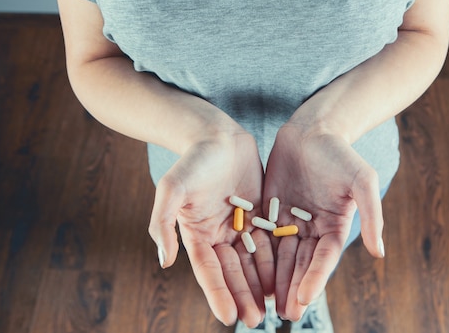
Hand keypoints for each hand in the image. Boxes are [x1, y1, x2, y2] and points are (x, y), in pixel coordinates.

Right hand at [148, 131, 274, 326]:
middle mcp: (219, 234)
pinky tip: (285, 277)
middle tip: (256, 320)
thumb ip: (163, 223)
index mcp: (197, 233)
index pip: (208, 270)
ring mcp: (240, 225)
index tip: (229, 317)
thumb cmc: (192, 160)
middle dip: (244, 296)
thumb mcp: (172, 188)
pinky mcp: (259, 214)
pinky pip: (269, 241)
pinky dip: (275, 260)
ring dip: (262, 284)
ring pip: (253, 261)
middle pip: (233, 272)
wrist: (217, 134)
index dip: (218, 293)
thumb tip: (164, 261)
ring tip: (274, 307)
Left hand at [264, 123, 384, 320]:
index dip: (316, 278)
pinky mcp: (269, 211)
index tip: (306, 298)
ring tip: (266, 304)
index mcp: (334, 226)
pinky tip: (247, 274)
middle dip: (293, 287)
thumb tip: (379, 252)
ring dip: (275, 280)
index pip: (324, 258)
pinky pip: (262, 237)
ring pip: (280, 255)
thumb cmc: (340, 153)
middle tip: (285, 314)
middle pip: (301, 263)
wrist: (312, 130)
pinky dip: (257, 257)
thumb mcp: (362, 180)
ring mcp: (289, 222)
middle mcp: (312, 229)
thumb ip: (372, 215)